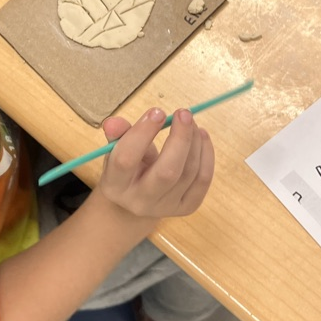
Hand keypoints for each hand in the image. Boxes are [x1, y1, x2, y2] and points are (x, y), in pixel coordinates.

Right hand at [98, 108, 213, 220]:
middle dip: (179, 139)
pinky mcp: (186, 208)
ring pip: (188, 173)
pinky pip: (202, 180)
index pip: (127, 159)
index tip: (157, 111)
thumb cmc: (126, 167)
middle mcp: (139, 201)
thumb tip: (114, 122)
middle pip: (166, 172)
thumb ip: (118, 134)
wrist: (136, 200)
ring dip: (194, 141)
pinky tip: (202, 136)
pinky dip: (206, 154)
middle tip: (183, 113)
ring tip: (191, 121)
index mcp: (115, 186)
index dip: (142, 133)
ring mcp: (165, 207)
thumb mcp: (116, 150)